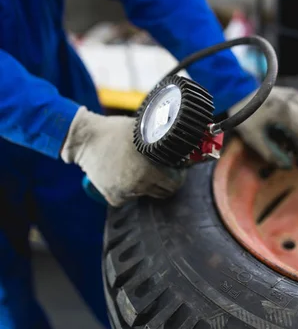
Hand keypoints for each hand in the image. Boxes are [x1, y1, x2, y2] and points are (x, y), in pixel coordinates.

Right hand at [61, 107, 185, 206]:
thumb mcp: (143, 130)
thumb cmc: (115, 131)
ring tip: (137, 166)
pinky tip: (124, 173)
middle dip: (164, 181)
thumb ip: (162, 141)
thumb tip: (182, 145)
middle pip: (163, 192)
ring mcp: (124, 194)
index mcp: (148, 170)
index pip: (175, 183)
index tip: (175, 168)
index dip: (177, 175)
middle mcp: (137, 185)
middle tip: (159, 169)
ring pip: (147, 194)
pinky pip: (131, 197)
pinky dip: (130, 189)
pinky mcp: (114, 198)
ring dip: (147, 184)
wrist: (85, 139)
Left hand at [229, 87, 297, 168]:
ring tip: (290, 143)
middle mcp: (294, 102)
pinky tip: (287, 130)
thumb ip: (270, 154)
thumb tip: (288, 167)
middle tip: (296, 155)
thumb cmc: (244, 118)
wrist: (237, 93)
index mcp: (284, 113)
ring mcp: (295, 96)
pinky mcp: (294, 94)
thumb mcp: (253, 138)